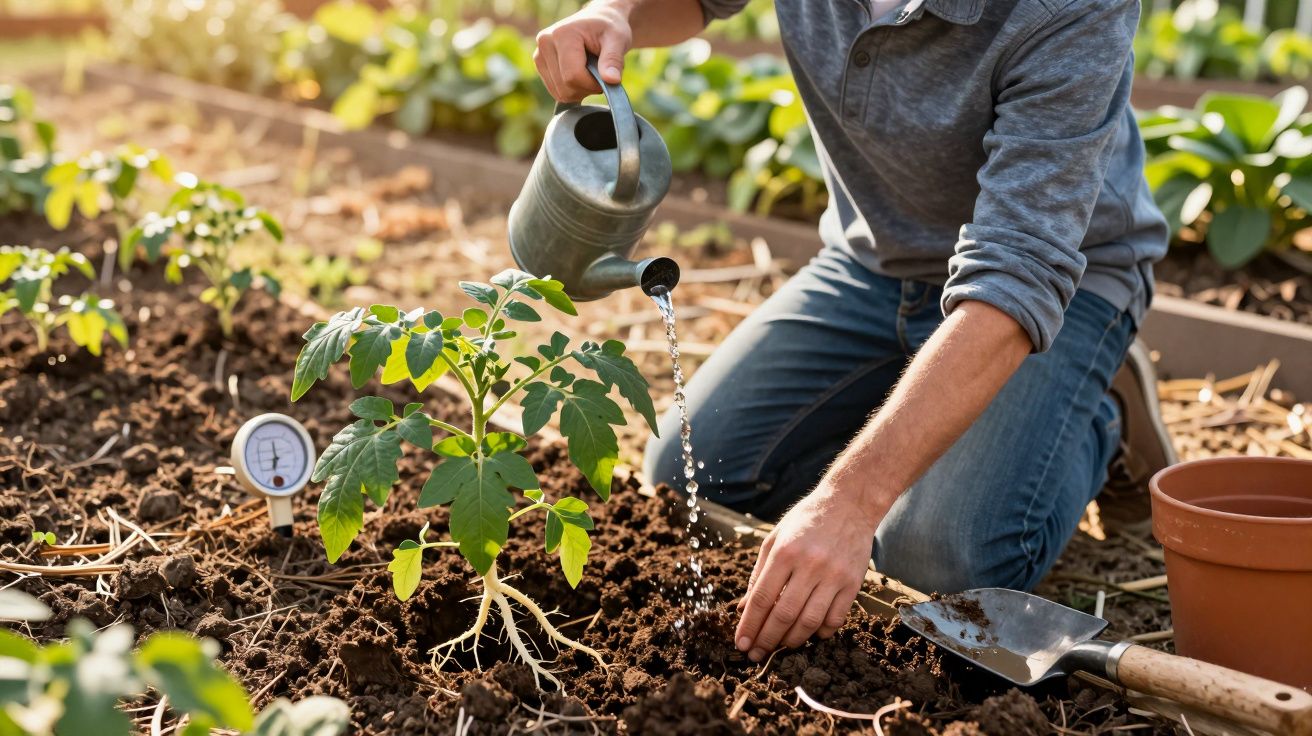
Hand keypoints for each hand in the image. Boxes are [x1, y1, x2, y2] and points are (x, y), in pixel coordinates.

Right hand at [534, 0, 633, 101]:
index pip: (573, 76)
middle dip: (587, 88)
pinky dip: (572, 90)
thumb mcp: (618, 39)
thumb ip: (613, 60)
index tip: (607, 77)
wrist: (598, 21)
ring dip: (580, 90)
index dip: (593, 85)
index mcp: (562, 34)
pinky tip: (580, 74)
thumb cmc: (608, 28)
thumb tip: (612, 81)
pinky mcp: (540, 64)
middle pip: (565, 87)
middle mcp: (545, 43)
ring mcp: (539, 54)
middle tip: (600, 73)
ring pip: (560, 93)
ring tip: (590, 71)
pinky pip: (556, 92)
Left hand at [735, 483, 884, 660]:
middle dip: (766, 639)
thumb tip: (744, 608)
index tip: (741, 643)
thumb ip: (758, 573)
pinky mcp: (853, 583)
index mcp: (784, 553)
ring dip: (792, 640)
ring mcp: (833, 575)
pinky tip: (810, 633)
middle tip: (756, 654)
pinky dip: (821, 632)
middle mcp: (809, 565)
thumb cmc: (806, 520)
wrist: (849, 503)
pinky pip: (836, 618)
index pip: (761, 598)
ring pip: (810, 621)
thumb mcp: (775, 538)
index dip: (749, 625)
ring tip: (781, 646)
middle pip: (783, 614)